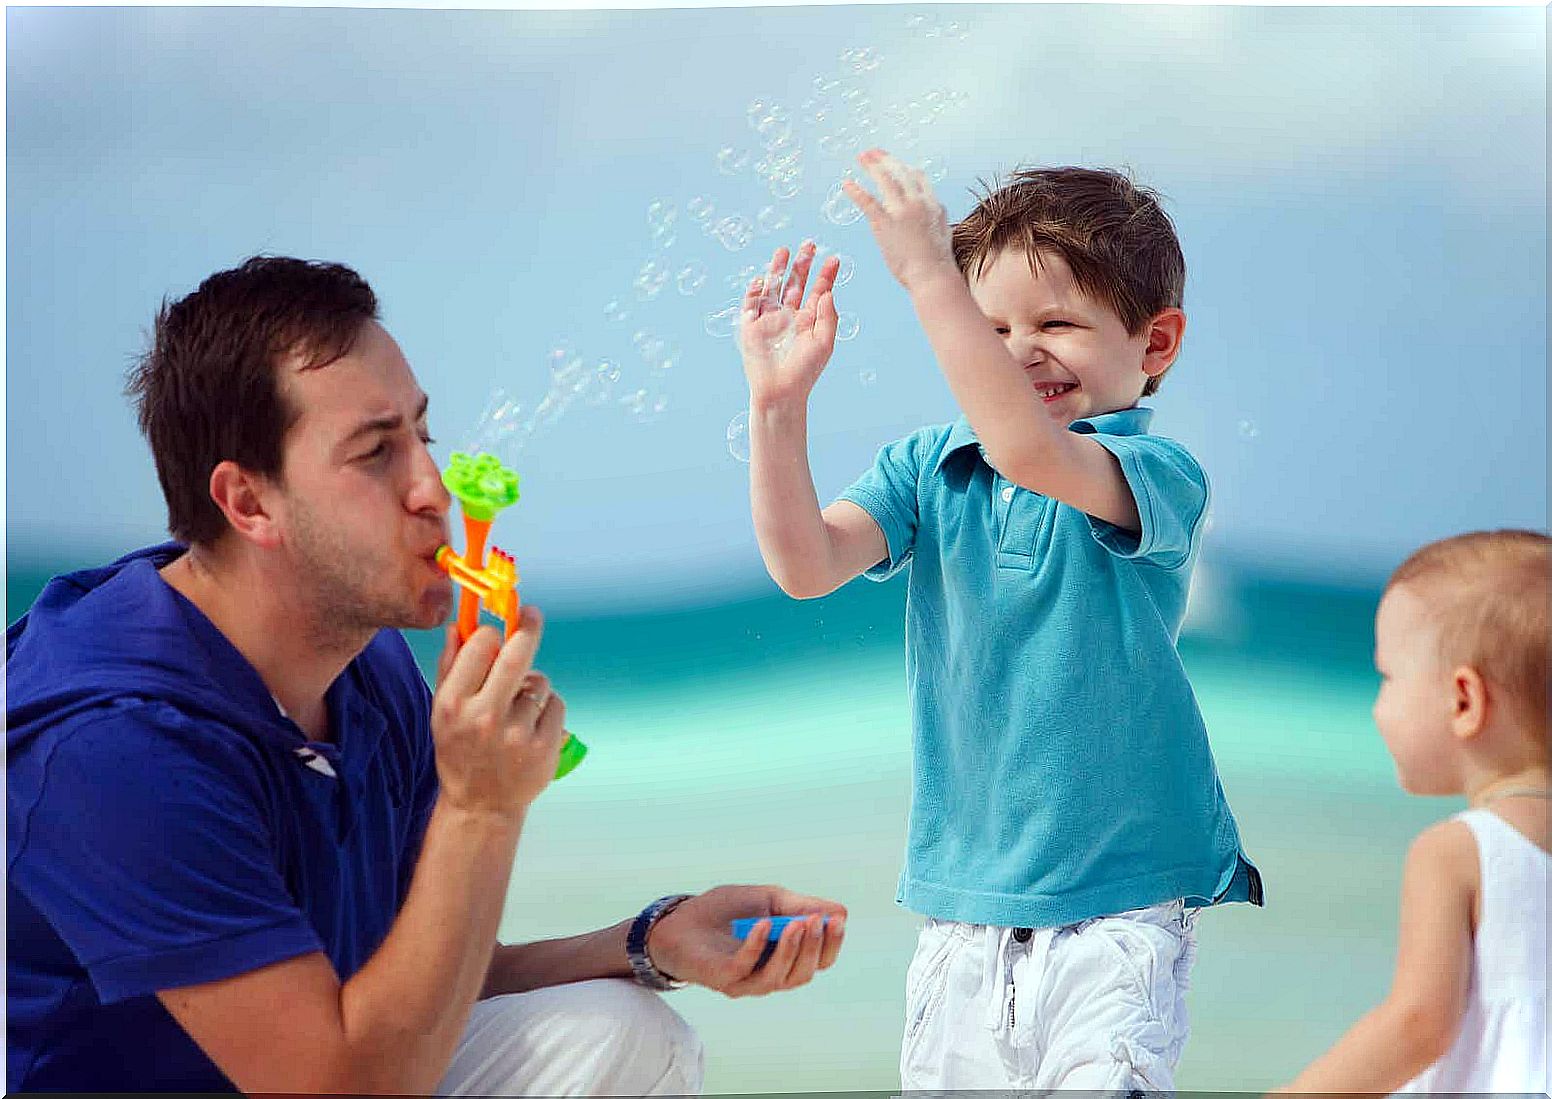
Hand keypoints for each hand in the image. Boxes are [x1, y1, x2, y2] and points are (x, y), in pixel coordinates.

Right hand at [430, 606, 566, 818]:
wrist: (481, 805)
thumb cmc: (460, 750)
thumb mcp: (443, 711)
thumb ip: (450, 667)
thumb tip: (458, 625)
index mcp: (454, 704)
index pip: (480, 646)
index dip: (492, 632)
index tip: (499, 628)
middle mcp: (484, 718)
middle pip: (517, 655)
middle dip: (527, 627)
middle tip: (531, 615)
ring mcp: (517, 734)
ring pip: (540, 682)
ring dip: (533, 685)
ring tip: (518, 709)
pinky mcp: (544, 747)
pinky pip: (555, 704)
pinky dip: (547, 707)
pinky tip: (531, 726)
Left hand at [646, 884, 846, 997]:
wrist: (678, 920)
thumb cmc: (724, 911)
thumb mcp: (767, 900)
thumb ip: (800, 905)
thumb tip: (840, 912)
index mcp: (783, 958)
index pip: (817, 961)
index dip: (830, 944)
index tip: (838, 919)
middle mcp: (768, 975)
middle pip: (803, 973)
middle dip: (814, 947)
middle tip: (817, 921)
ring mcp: (745, 981)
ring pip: (778, 978)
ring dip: (792, 950)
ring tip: (798, 922)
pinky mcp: (721, 978)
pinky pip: (744, 968)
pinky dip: (757, 946)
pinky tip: (763, 923)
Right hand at [738, 241, 840, 406]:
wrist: (781, 392)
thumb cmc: (805, 371)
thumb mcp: (824, 343)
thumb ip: (828, 317)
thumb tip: (828, 291)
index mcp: (809, 319)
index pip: (818, 291)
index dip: (826, 275)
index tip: (835, 259)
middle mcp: (790, 315)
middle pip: (796, 283)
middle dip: (802, 264)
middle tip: (810, 243)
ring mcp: (769, 319)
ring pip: (773, 287)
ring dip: (777, 269)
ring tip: (784, 250)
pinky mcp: (751, 327)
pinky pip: (751, 304)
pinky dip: (754, 291)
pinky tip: (761, 279)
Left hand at [842, 148, 956, 291]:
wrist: (932, 276)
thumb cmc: (938, 263)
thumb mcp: (944, 233)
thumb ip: (938, 218)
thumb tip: (938, 212)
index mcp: (932, 204)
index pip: (917, 177)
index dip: (903, 167)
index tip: (893, 163)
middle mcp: (918, 202)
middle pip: (900, 172)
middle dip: (885, 159)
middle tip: (872, 153)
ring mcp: (901, 211)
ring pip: (885, 179)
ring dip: (872, 166)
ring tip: (862, 157)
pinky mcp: (885, 223)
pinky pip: (867, 201)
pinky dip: (856, 190)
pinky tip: (846, 184)